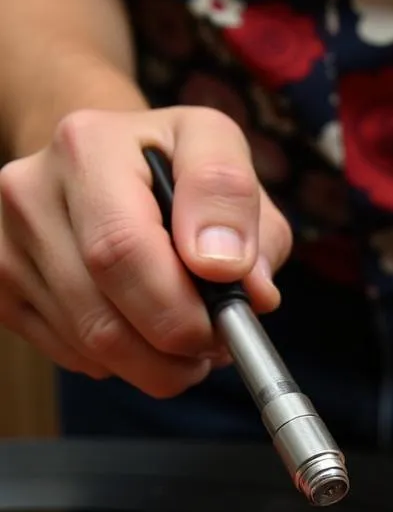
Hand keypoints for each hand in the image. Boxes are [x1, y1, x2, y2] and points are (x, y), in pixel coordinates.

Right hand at [0, 106, 290, 395]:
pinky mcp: (1, 286)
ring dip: (159, 363)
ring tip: (193, 338)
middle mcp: (31, 191)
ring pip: (92, 346)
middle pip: (105, 315)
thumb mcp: (222, 155)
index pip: (124, 250)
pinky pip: (74, 356)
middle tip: (217, 342)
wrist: (102, 161)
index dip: (183, 306)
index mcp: (89, 147)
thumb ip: (242, 213)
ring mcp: (6, 243)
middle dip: (178, 345)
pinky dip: (127, 362)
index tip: (229, 315)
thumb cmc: (171, 164)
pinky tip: (148, 332)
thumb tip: (248, 290)